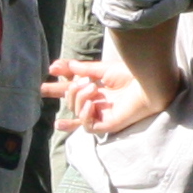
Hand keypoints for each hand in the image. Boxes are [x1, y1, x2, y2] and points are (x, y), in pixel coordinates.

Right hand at [46, 56, 169, 137]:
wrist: (149, 83)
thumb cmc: (132, 74)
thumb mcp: (101, 69)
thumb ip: (80, 70)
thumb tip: (57, 66)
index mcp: (98, 89)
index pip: (73, 90)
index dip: (58, 87)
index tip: (44, 82)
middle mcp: (99, 103)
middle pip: (72, 103)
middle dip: (63, 92)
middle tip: (57, 86)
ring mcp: (102, 115)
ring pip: (77, 112)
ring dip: (79, 98)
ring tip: (90, 87)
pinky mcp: (108, 125)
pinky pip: (88, 126)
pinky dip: (85, 115)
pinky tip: (91, 104)